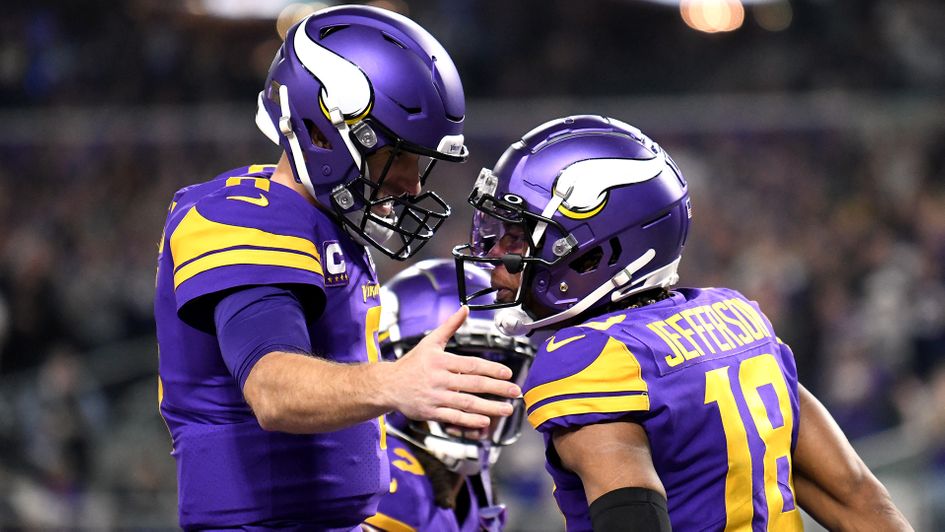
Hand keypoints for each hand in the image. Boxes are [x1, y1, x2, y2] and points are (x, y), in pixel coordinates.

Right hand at [385, 306, 521, 428]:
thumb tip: (465, 309)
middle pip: (474, 384)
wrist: (388, 385)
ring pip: (467, 403)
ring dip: (490, 407)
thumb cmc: (412, 363)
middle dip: (498, 388)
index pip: (471, 365)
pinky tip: (485, 421)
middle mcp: (439, 379)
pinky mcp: (431, 413)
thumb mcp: (430, 342)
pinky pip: (454, 417)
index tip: (508, 373)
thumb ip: (450, 326)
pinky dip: (470, 421)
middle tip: (516, 391)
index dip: (491, 369)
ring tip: (507, 409)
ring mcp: (435, 397)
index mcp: (441, 361)